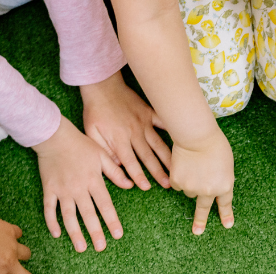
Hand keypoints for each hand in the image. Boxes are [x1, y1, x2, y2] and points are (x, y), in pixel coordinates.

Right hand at [34, 118, 124, 252]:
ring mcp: (62, 190)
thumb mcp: (102, 155)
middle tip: (101, 248)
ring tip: (81, 248)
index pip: (105, 204)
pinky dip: (51, 222)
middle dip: (95, 232)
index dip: (112, 220)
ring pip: (69, 216)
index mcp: (93, 180)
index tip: (117, 235)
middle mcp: (78, 188)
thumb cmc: (80, 144)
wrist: (54, 136)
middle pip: (88, 214)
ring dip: (75, 233)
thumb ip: (115, 172)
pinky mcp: (49, 189)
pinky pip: (49, 208)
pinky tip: (56, 234)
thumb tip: (131, 185)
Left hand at [81, 72, 172, 191]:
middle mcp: (134, 132)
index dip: (138, 176)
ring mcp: (144, 122)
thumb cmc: (95, 111)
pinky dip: (173, 130)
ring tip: (177, 169)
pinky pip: (163, 122)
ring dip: (168, 158)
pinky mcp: (149, 113)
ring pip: (158, 143)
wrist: (102, 85)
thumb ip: (104, 151)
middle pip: (148, 156)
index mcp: (118, 139)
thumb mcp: (91, 132)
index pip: (130, 162)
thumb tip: (119, 166)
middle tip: (168, 185)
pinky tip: (184, 139)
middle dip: (158, 172)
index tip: (146, 187)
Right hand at [169, 130, 234, 234]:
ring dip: (190, 182)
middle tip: (197, 232)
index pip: (225, 204)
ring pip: (189, 190)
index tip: (227, 226)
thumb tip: (211, 188)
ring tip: (193, 165)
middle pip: (203, 208)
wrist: (196, 137)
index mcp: (224, 186)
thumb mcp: (226, 164)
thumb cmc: (215, 145)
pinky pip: (178, 184)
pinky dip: (179, 176)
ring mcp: (192, 188)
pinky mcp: (178, 182)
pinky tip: (183, 164)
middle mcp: (208, 191)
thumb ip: (220, 178)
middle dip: (201, 221)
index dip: (226, 215)